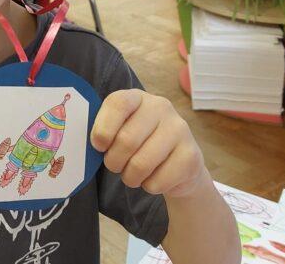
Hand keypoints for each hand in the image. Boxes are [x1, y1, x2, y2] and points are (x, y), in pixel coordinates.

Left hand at [91, 89, 205, 197]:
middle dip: (113, 162)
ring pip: (140, 164)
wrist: (180, 164)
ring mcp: (179, 129)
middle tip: (116, 166)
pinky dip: (149, 187)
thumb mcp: (121, 130)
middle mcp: (161, 107)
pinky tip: (154, 177)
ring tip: (133, 174)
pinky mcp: (191, 155)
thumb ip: (104, 131)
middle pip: (126, 140)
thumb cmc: (140, 145)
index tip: (99, 146)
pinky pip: (157, 181)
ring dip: (130, 178)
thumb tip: (92, 145)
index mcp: (138, 98)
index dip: (103, 129)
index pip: (118, 104)